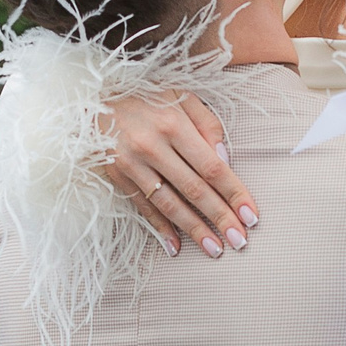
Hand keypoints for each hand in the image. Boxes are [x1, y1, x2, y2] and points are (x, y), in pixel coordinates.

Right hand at [104, 93, 259, 257]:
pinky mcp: (117, 176)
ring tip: (215, 249)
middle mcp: (152, 147)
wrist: (94, 96)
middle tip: (240, 240)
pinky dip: (160, 228)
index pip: (212, 167)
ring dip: (194, 229)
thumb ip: (207, 124)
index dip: (234, 193)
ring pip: (169, 204)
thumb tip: (225, 159)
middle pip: (194, 190)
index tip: (251, 215)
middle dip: (220, 218)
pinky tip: (176, 245)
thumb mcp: (181, 96)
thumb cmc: (146, 95)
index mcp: (173, 125)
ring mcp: (132, 164)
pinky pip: (143, 207)